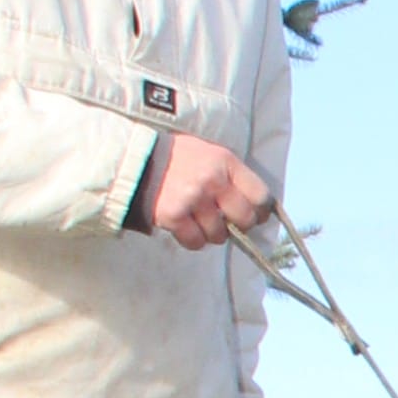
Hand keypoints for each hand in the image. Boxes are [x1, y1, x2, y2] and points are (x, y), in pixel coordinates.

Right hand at [148, 134, 272, 250]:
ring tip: (198, 219)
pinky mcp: (174, 216)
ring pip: (220, 236)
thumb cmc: (179, 159)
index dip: (261, 211)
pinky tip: (184, 226)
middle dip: (238, 225)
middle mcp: (212, 180)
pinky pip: (196, 242)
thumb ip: (233, 177)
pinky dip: (192, 239)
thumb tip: (260, 209)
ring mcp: (193, 199)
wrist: (137, 159)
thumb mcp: (210, 155)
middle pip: (245, 220)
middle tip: (224, 220)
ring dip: (211, 233)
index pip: (261, 196)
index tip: (255, 215)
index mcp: (225, 162)